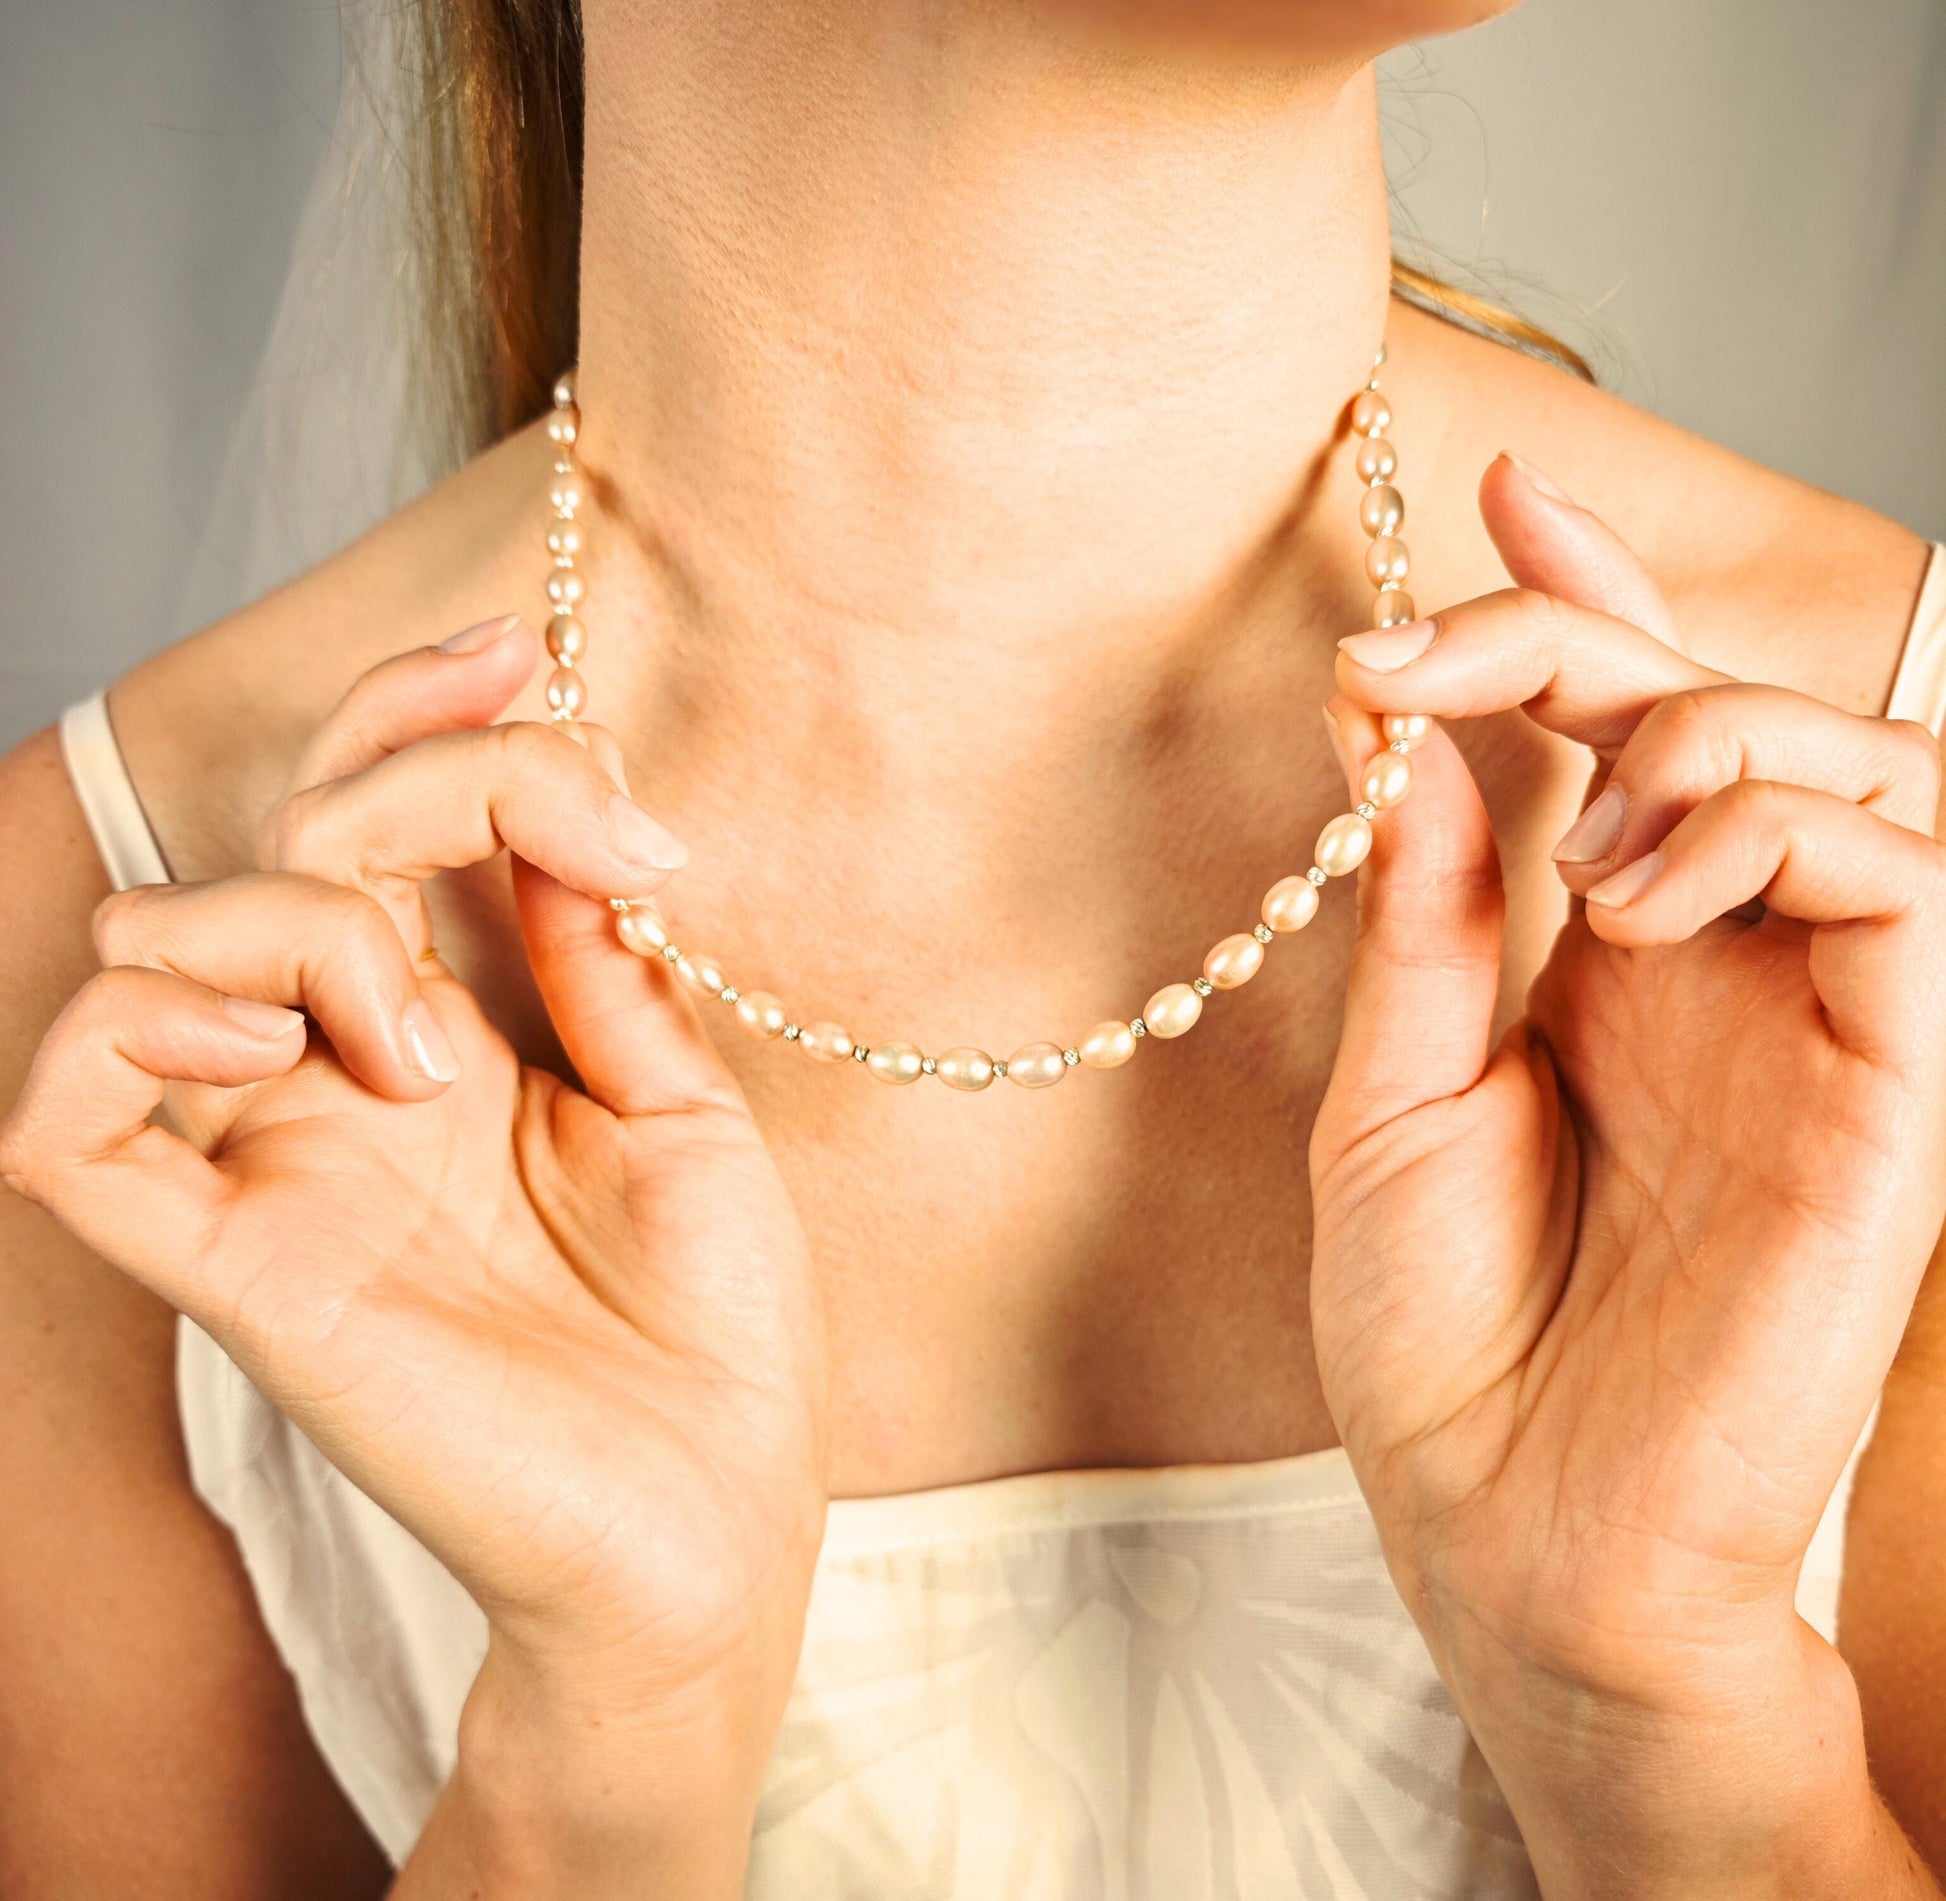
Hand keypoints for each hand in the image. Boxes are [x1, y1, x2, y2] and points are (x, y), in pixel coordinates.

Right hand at [1, 623, 825, 1830]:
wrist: (720, 1522)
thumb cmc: (717, 1334)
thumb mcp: (682, 1109)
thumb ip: (591, 970)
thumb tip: (553, 826)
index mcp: (457, 1042)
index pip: (371, 825)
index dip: (414, 711)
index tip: (523, 656)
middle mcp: (349, 1088)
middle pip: (277, 843)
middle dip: (404, 765)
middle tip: (565, 800)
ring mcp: (281, 1171)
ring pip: (147, 951)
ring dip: (294, 917)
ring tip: (441, 1039)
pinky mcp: (237, 1270)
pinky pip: (61, 1127)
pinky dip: (134, 1032)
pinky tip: (282, 1047)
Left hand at [1309, 460, 1945, 1890]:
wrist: (1501, 1524)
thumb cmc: (1441, 1333)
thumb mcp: (1392, 1091)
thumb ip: (1430, 916)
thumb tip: (1421, 743)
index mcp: (1605, 960)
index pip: (1624, 733)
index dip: (1586, 599)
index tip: (1509, 490)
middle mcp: (1721, 965)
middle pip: (1724, 710)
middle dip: (1592, 631)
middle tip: (1443, 651)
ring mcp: (1818, 1021)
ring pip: (1856, 766)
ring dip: (1705, 731)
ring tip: (1579, 836)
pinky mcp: (1896, 1090)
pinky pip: (1909, 885)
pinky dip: (1785, 829)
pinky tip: (1646, 892)